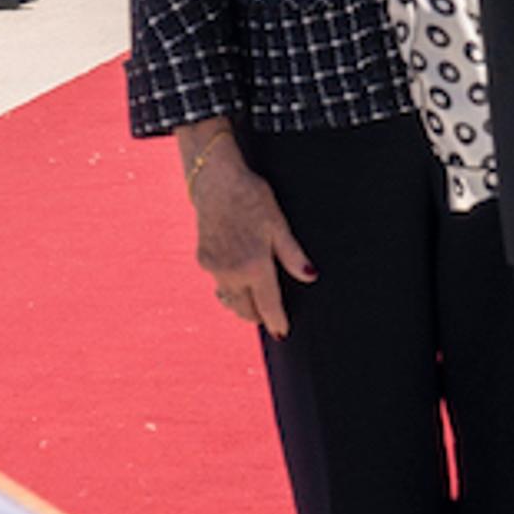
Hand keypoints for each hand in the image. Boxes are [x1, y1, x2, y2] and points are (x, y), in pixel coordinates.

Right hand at [184, 130, 313, 337]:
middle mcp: (231, 272)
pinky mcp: (203, 260)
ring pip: (230, 300)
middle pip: (245, 310)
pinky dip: (230, 288)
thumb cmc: (251, 198)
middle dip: (259, 316)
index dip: (277, 321)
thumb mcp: (278, 224)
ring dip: (242, 305)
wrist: (215, 182)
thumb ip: (293, 255)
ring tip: (255, 302)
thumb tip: (310, 276)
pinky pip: (219, 284)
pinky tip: (238, 278)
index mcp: (254, 265)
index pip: (268, 305)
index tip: (283, 332)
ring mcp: (214, 268)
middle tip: (271, 317)